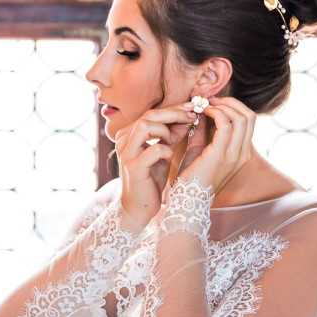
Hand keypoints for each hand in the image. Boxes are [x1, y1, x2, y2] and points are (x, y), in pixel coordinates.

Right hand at [114, 103, 197, 226]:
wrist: (139, 207)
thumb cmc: (151, 179)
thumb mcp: (163, 152)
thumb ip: (171, 134)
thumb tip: (189, 116)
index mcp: (129, 134)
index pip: (152, 113)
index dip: (174, 109)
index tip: (193, 109)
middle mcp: (124, 140)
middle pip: (149, 115)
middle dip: (174, 113)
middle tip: (193, 115)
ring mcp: (127, 153)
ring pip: (146, 126)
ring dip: (166, 130)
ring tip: (175, 140)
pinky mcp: (133, 167)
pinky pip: (153, 150)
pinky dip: (166, 150)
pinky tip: (170, 156)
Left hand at [177, 97, 255, 192]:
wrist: (186, 200)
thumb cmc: (191, 177)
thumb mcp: (199, 149)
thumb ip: (203, 130)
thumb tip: (201, 110)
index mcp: (241, 153)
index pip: (248, 121)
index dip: (232, 106)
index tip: (213, 102)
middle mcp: (243, 154)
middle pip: (249, 116)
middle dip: (230, 102)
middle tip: (210, 100)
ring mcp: (235, 155)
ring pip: (241, 117)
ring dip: (222, 105)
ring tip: (205, 106)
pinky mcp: (222, 155)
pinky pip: (226, 124)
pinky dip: (215, 113)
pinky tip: (202, 114)